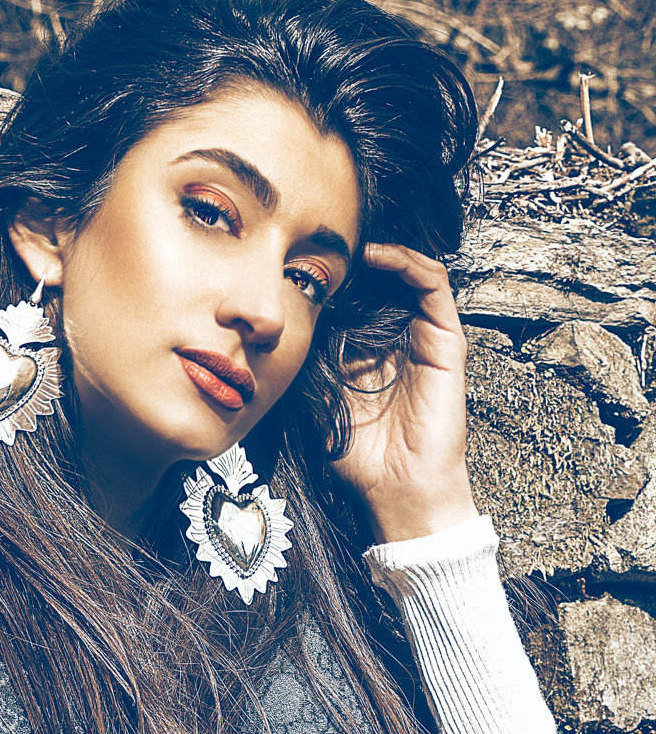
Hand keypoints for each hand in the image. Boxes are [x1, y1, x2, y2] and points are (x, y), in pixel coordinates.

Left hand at [330, 240, 477, 545]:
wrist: (397, 488)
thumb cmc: (360, 456)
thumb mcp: (321, 399)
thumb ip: (311, 363)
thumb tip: (286, 324)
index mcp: (370, 354)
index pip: (357, 301)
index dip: (335, 281)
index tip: (303, 265)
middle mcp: (399, 342)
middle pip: (384, 283)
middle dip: (357, 261)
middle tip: (325, 245)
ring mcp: (425, 339)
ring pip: (411, 275)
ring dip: (383, 254)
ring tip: (353, 246)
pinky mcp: (446, 342)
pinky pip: (434, 287)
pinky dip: (409, 264)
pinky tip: (380, 257)